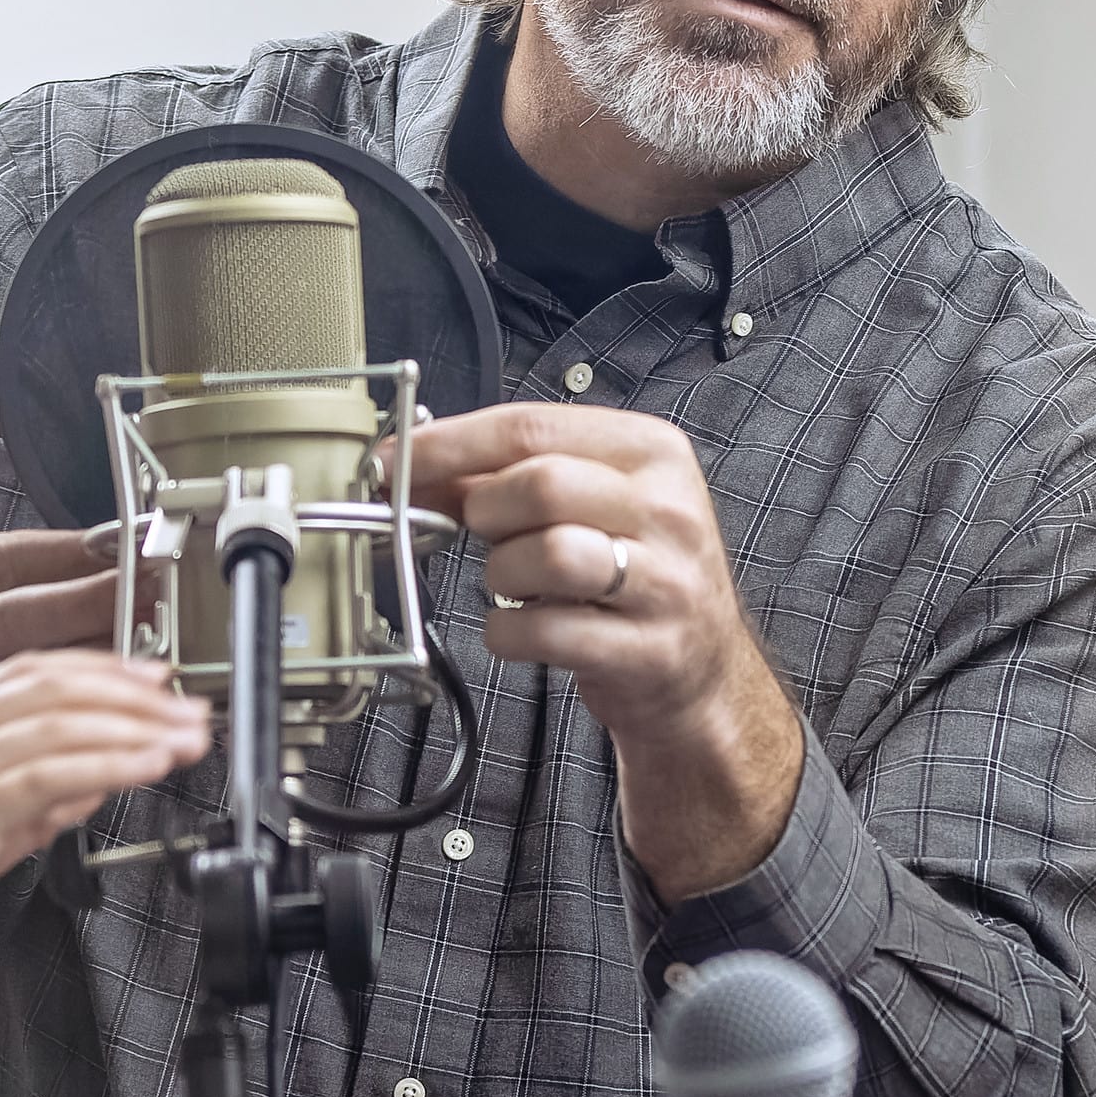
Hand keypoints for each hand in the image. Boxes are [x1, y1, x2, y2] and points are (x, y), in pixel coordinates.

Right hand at [0, 357, 141, 817]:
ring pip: (33, 676)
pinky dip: (92, 718)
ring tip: (166, 654)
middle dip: (97, 604)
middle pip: (20, 618)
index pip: (2, 559)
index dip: (68, 554)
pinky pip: (39, 728)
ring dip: (104, 667)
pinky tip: (139, 707)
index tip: (126, 543)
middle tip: (162, 593)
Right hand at [0, 648, 205, 979]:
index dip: (99, 669)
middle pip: (50, 687)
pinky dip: (109, 764)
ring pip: (56, 722)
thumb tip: (94, 781)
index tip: (155, 680)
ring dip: (136, 727)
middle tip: (188, 709)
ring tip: (184, 738)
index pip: (26, 672)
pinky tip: (147, 765)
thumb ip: (26, 802)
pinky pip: (48, 773)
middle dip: (132, 695)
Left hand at [398, 400, 802, 900]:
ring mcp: (666, 583)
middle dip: (486, 512)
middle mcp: (667, 510)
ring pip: (550, 555)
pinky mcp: (649, 651)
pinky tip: (523, 628)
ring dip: (503, 574)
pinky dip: (510, 632)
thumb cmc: (633, 575)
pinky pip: (547, 632)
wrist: (701, 671)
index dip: (450, 444)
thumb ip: (504, 477)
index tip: (393, 461)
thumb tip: (410, 466)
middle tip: (484, 535)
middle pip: (542, 485)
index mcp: (652, 452)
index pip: (533, 426)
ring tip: (517, 584)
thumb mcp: (588, 505)